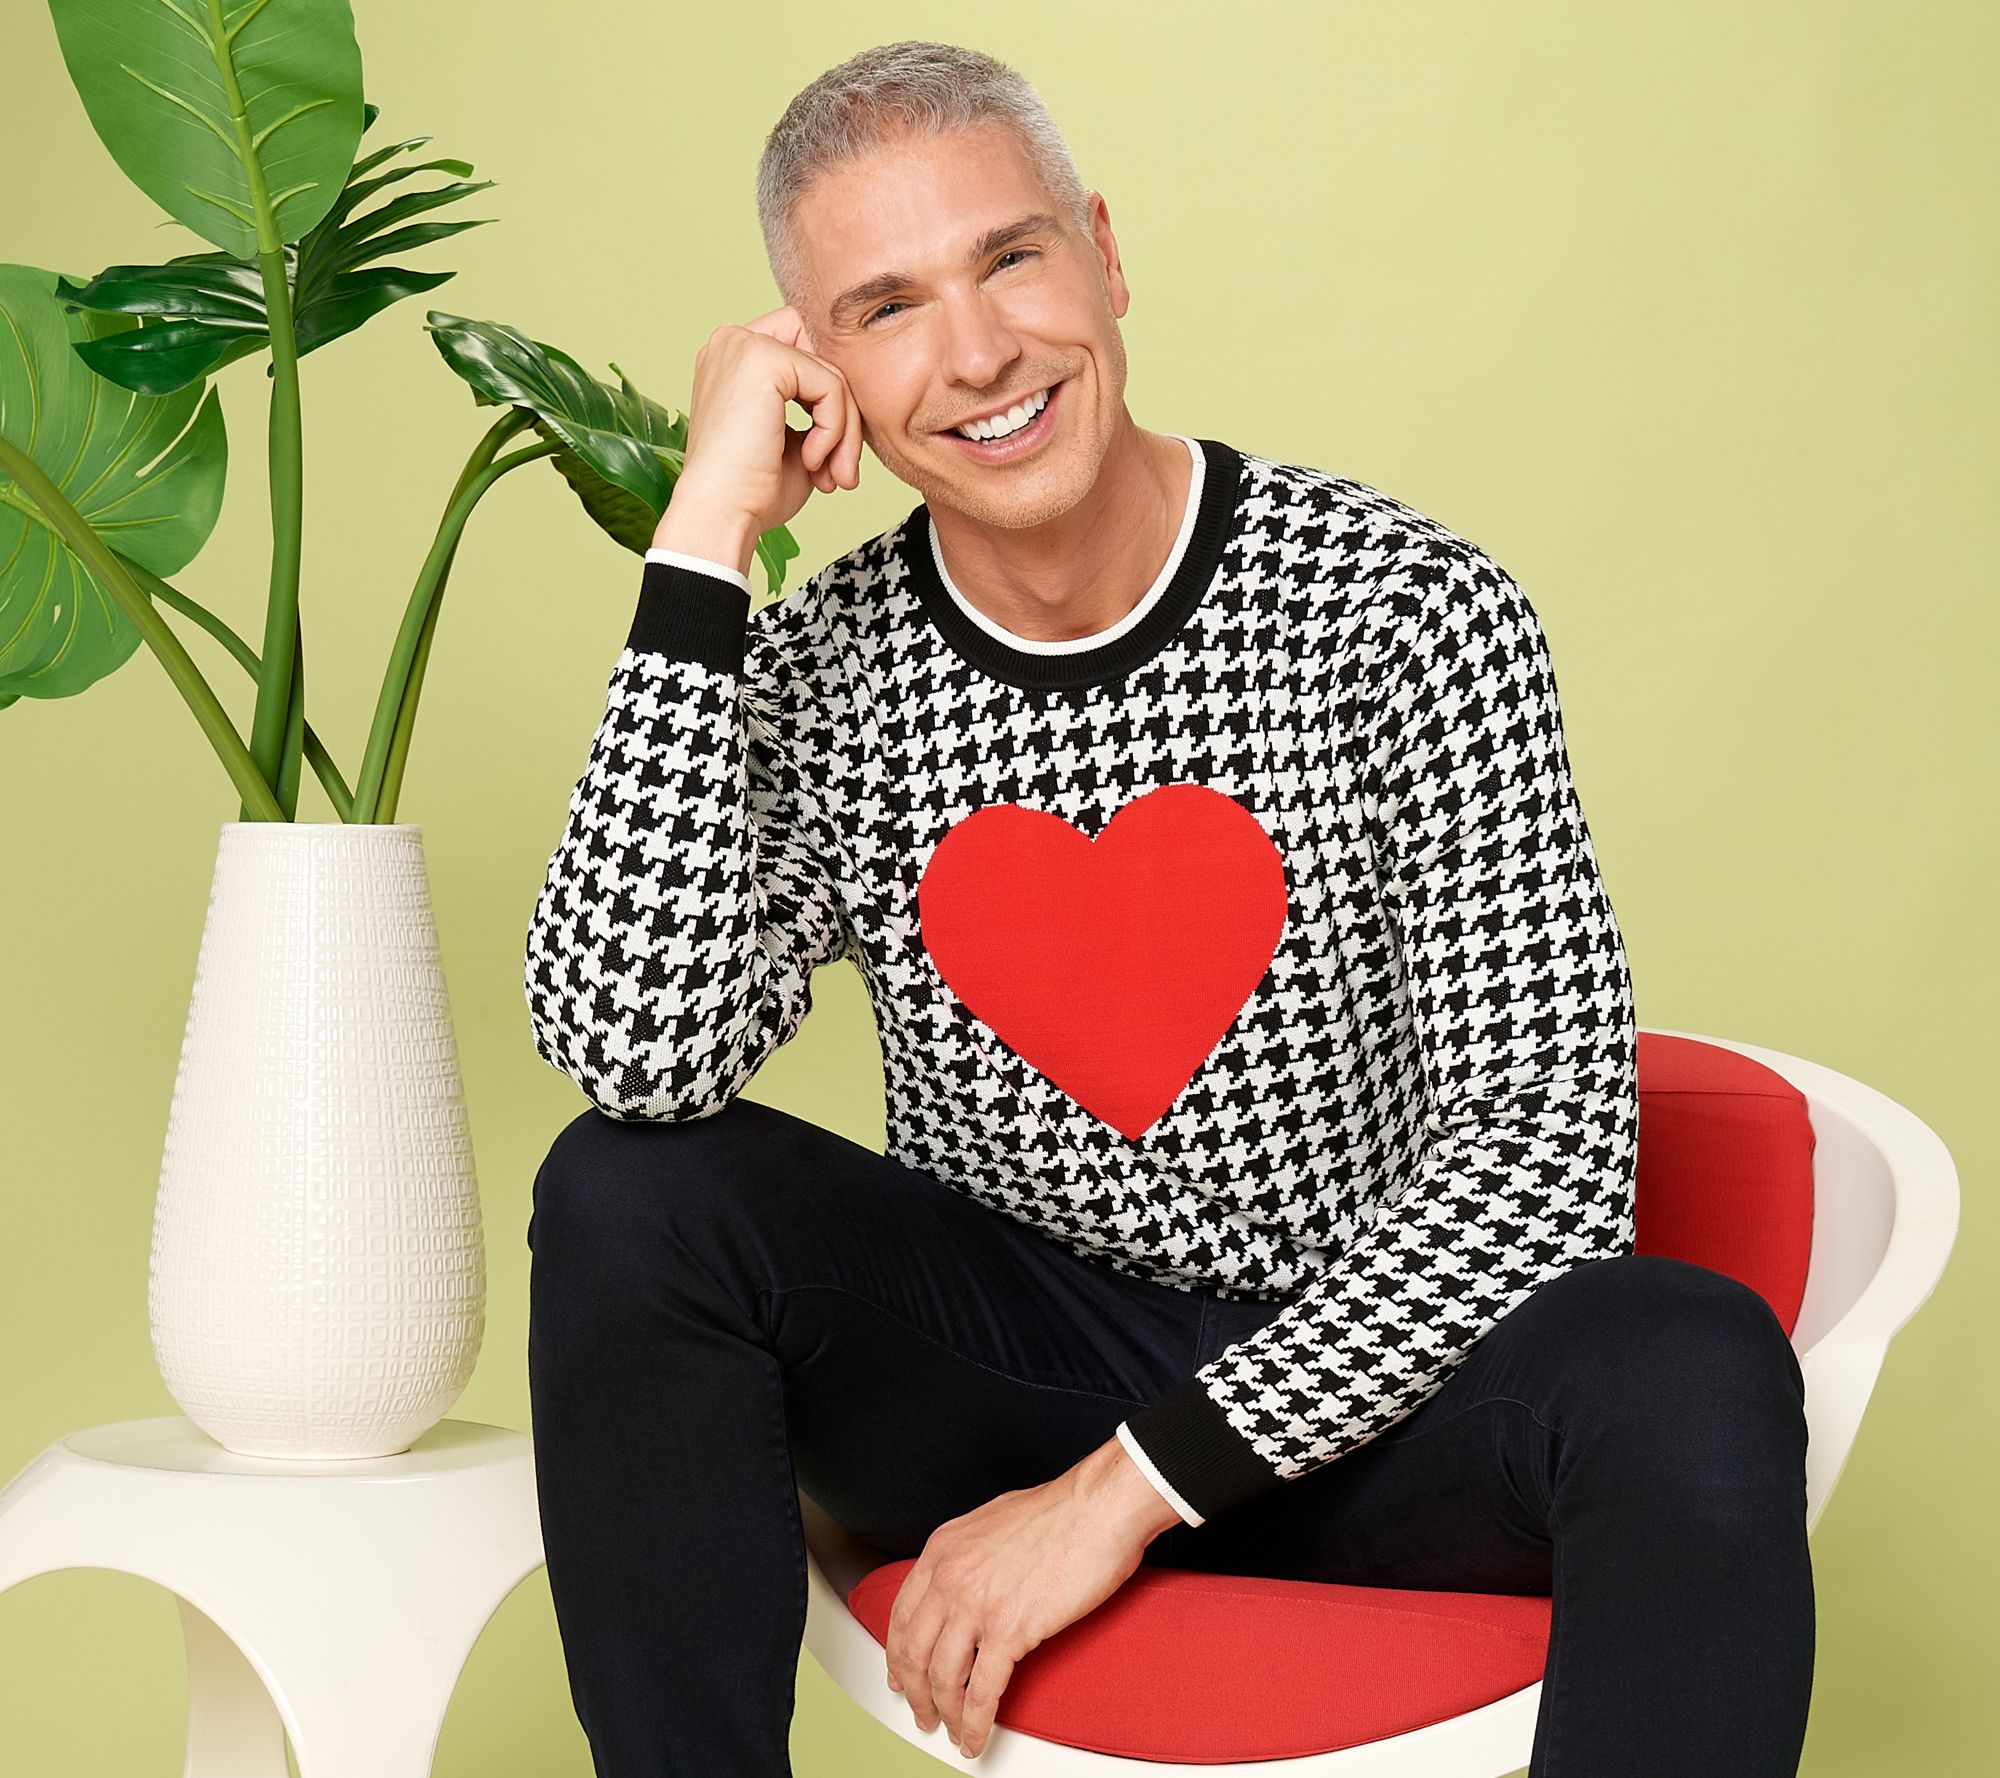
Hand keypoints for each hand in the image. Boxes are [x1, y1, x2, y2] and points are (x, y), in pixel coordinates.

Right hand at [661, 305, 861, 556]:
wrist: (722, 514)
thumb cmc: (752, 491)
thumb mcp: (793, 441)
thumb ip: (818, 409)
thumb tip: (859, 401)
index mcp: (734, 359)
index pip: (804, 348)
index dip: (829, 396)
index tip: (832, 452)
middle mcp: (734, 342)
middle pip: (822, 353)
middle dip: (843, 412)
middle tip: (843, 468)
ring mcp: (745, 345)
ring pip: (831, 373)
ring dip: (844, 430)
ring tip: (832, 474)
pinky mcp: (764, 359)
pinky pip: (830, 385)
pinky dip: (834, 429)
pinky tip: (813, 461)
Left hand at [884, 1440, 1182, 1759]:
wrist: (1096, 1507)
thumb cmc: (1059, 1511)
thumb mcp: (990, 1523)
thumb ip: (969, 1554)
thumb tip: (969, 1580)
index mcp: (943, 1550)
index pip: (902, 1613)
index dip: (897, 1653)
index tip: (900, 1675)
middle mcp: (949, 1577)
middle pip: (914, 1651)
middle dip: (915, 1692)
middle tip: (922, 1713)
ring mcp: (976, 1605)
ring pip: (942, 1677)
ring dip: (943, 1713)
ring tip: (952, 1732)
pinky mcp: (1009, 1630)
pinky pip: (982, 1691)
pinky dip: (975, 1723)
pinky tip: (976, 1738)